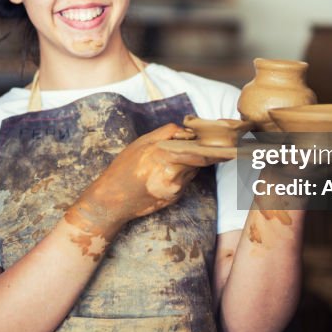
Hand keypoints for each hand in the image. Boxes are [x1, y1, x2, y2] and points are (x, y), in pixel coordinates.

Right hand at [65, 123, 213, 235]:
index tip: (218, 139)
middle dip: (205, 151)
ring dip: (193, 162)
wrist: (112, 200)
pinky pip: (187, 181)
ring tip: (179, 157)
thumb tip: (188, 131)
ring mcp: (175, 187)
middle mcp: (172, 172)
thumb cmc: (123, 168)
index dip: (207, 142)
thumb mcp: (141, 143)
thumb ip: (166, 133)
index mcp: (163, 154)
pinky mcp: (176, 197)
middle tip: (218, 146)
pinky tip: (168, 172)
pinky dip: (183, 174)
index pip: (196, 147)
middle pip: (200, 159)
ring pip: (194, 169)